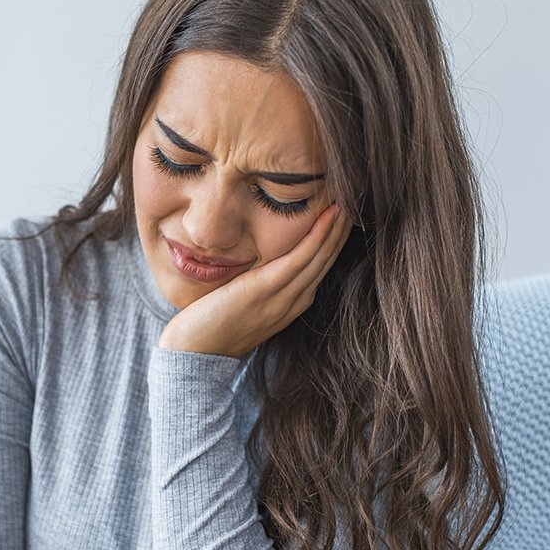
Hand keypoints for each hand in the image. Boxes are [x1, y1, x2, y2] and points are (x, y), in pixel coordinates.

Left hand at [158, 202, 352, 358]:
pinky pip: (300, 258)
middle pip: (326, 258)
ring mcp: (283, 297)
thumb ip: (258, 281)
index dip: (335, 237)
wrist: (194, 353)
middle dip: (342, 227)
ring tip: (349, 197)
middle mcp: (294, 300)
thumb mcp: (244, 299)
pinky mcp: (265, 290)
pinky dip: (318, 236)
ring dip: (337, 226)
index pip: (321, 264)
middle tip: (355, 195)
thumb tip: (259, 254)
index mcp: (291, 302)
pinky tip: (329, 215)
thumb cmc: (211, 324)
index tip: (344, 209)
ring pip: (320, 256)